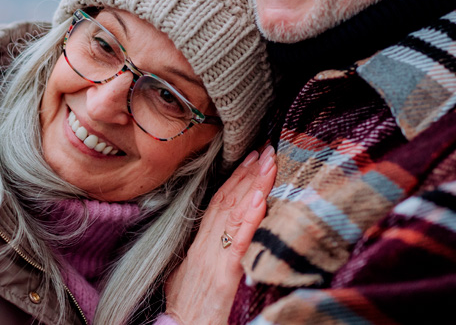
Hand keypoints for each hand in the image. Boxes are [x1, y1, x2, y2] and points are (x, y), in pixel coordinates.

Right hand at [165, 146, 275, 324]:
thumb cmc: (186, 310)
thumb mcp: (188, 273)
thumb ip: (204, 253)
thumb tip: (218, 238)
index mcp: (198, 243)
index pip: (217, 202)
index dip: (233, 178)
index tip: (250, 156)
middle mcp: (204, 245)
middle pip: (226, 200)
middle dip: (247, 172)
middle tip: (265, 147)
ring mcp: (212, 258)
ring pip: (233, 213)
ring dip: (253, 184)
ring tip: (268, 162)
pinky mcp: (222, 275)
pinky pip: (238, 241)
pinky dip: (249, 217)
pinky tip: (259, 199)